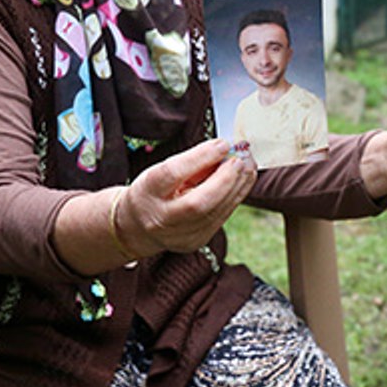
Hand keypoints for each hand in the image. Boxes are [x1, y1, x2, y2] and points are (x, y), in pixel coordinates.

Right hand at [118, 139, 256, 254]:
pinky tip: (243, 180)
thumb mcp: (161, 171)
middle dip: (225, 178)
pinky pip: (221, 217)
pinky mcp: (196, 241)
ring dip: (237, 186)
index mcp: (147, 193)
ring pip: (215, 212)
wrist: (138, 227)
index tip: (223, 144)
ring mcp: (180, 235)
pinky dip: (235, 196)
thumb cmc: (153, 190)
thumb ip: (191, 162)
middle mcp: (161, 219)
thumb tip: (224, 149)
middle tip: (241, 158)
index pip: (173, 174)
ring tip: (248, 165)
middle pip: (198, 203)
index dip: (200, 158)